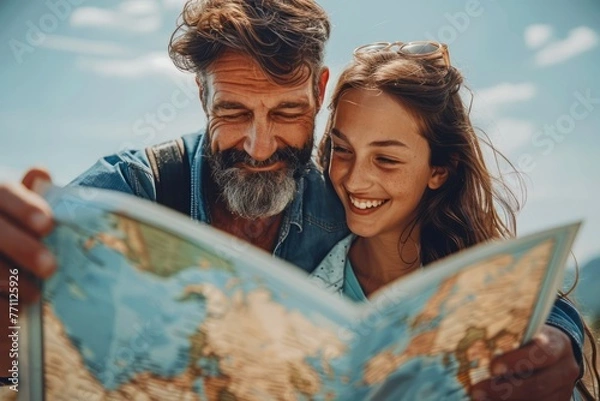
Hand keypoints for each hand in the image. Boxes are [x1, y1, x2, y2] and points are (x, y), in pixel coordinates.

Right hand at [0, 168, 55, 372]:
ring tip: (34, 295)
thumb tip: (42, 173)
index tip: (47, 224)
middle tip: (50, 267)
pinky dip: (1, 312)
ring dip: (12, 281)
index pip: (1, 191)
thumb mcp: (14, 221)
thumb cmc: (6, 252)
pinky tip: (13, 321)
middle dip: (23, 247)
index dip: (24, 206)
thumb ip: (28, 199)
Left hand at [471, 324, 579, 400]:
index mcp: (558, 344)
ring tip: (479, 399)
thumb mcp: (522, 331)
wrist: (553, 350)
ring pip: (537, 400)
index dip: (518, 361)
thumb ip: (508, 339)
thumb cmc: (528, 337)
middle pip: (538, 384)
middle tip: (476, 391)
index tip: (493, 367)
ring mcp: (563, 390)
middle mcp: (565, 369)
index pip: (543, 353)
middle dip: (505, 390)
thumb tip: (475, 347)